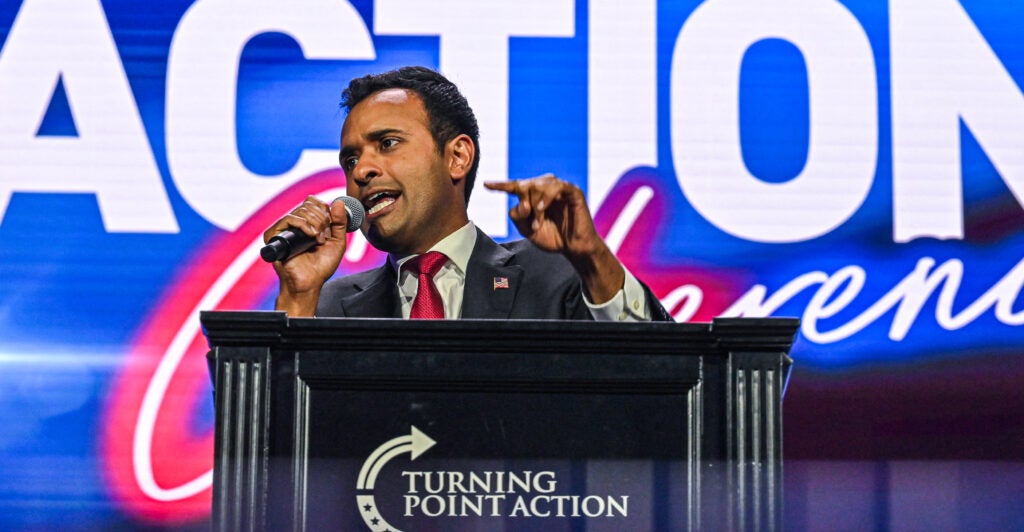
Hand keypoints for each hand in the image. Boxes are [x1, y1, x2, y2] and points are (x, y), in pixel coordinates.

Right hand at [263, 196, 349, 315]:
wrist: (309, 283)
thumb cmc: (321, 266)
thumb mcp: (337, 242)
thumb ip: (340, 222)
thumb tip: (338, 202)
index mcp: (307, 223)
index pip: (313, 202)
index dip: (325, 210)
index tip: (330, 227)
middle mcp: (294, 224)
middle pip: (308, 205)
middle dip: (322, 219)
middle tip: (324, 237)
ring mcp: (284, 229)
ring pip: (301, 210)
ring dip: (316, 223)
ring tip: (318, 240)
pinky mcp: (275, 235)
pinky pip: (288, 219)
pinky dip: (303, 224)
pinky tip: (311, 236)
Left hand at [484, 174, 624, 302]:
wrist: (574, 249)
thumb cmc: (553, 238)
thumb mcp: (527, 230)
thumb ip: (518, 216)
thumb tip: (521, 204)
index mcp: (534, 197)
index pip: (516, 187)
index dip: (501, 185)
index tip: (486, 184)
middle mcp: (546, 189)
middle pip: (526, 184)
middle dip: (523, 200)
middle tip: (526, 216)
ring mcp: (560, 189)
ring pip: (539, 185)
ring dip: (535, 205)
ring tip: (537, 222)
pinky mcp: (573, 192)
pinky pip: (557, 186)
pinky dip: (546, 197)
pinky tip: (541, 208)